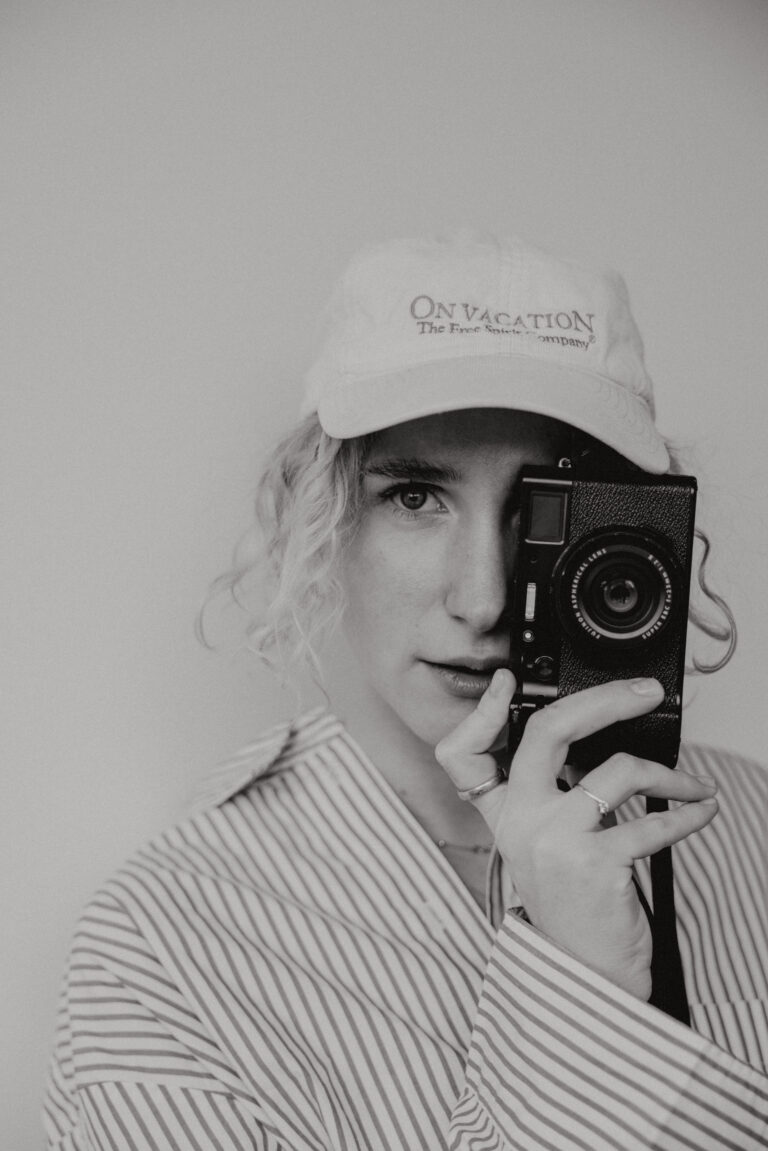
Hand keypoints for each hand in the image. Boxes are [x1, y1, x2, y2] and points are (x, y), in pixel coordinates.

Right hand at [435, 670, 718, 998]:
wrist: (585, 975)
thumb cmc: (572, 905)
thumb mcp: (542, 847)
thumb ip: (550, 797)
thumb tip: (594, 742)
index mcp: (504, 815)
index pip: (465, 756)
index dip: (480, 712)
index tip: (505, 681)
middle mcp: (521, 823)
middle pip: (548, 732)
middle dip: (603, 700)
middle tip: (643, 693)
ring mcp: (555, 841)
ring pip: (618, 771)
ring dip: (670, 775)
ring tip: (691, 786)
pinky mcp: (594, 864)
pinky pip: (652, 822)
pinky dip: (687, 814)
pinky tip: (699, 813)